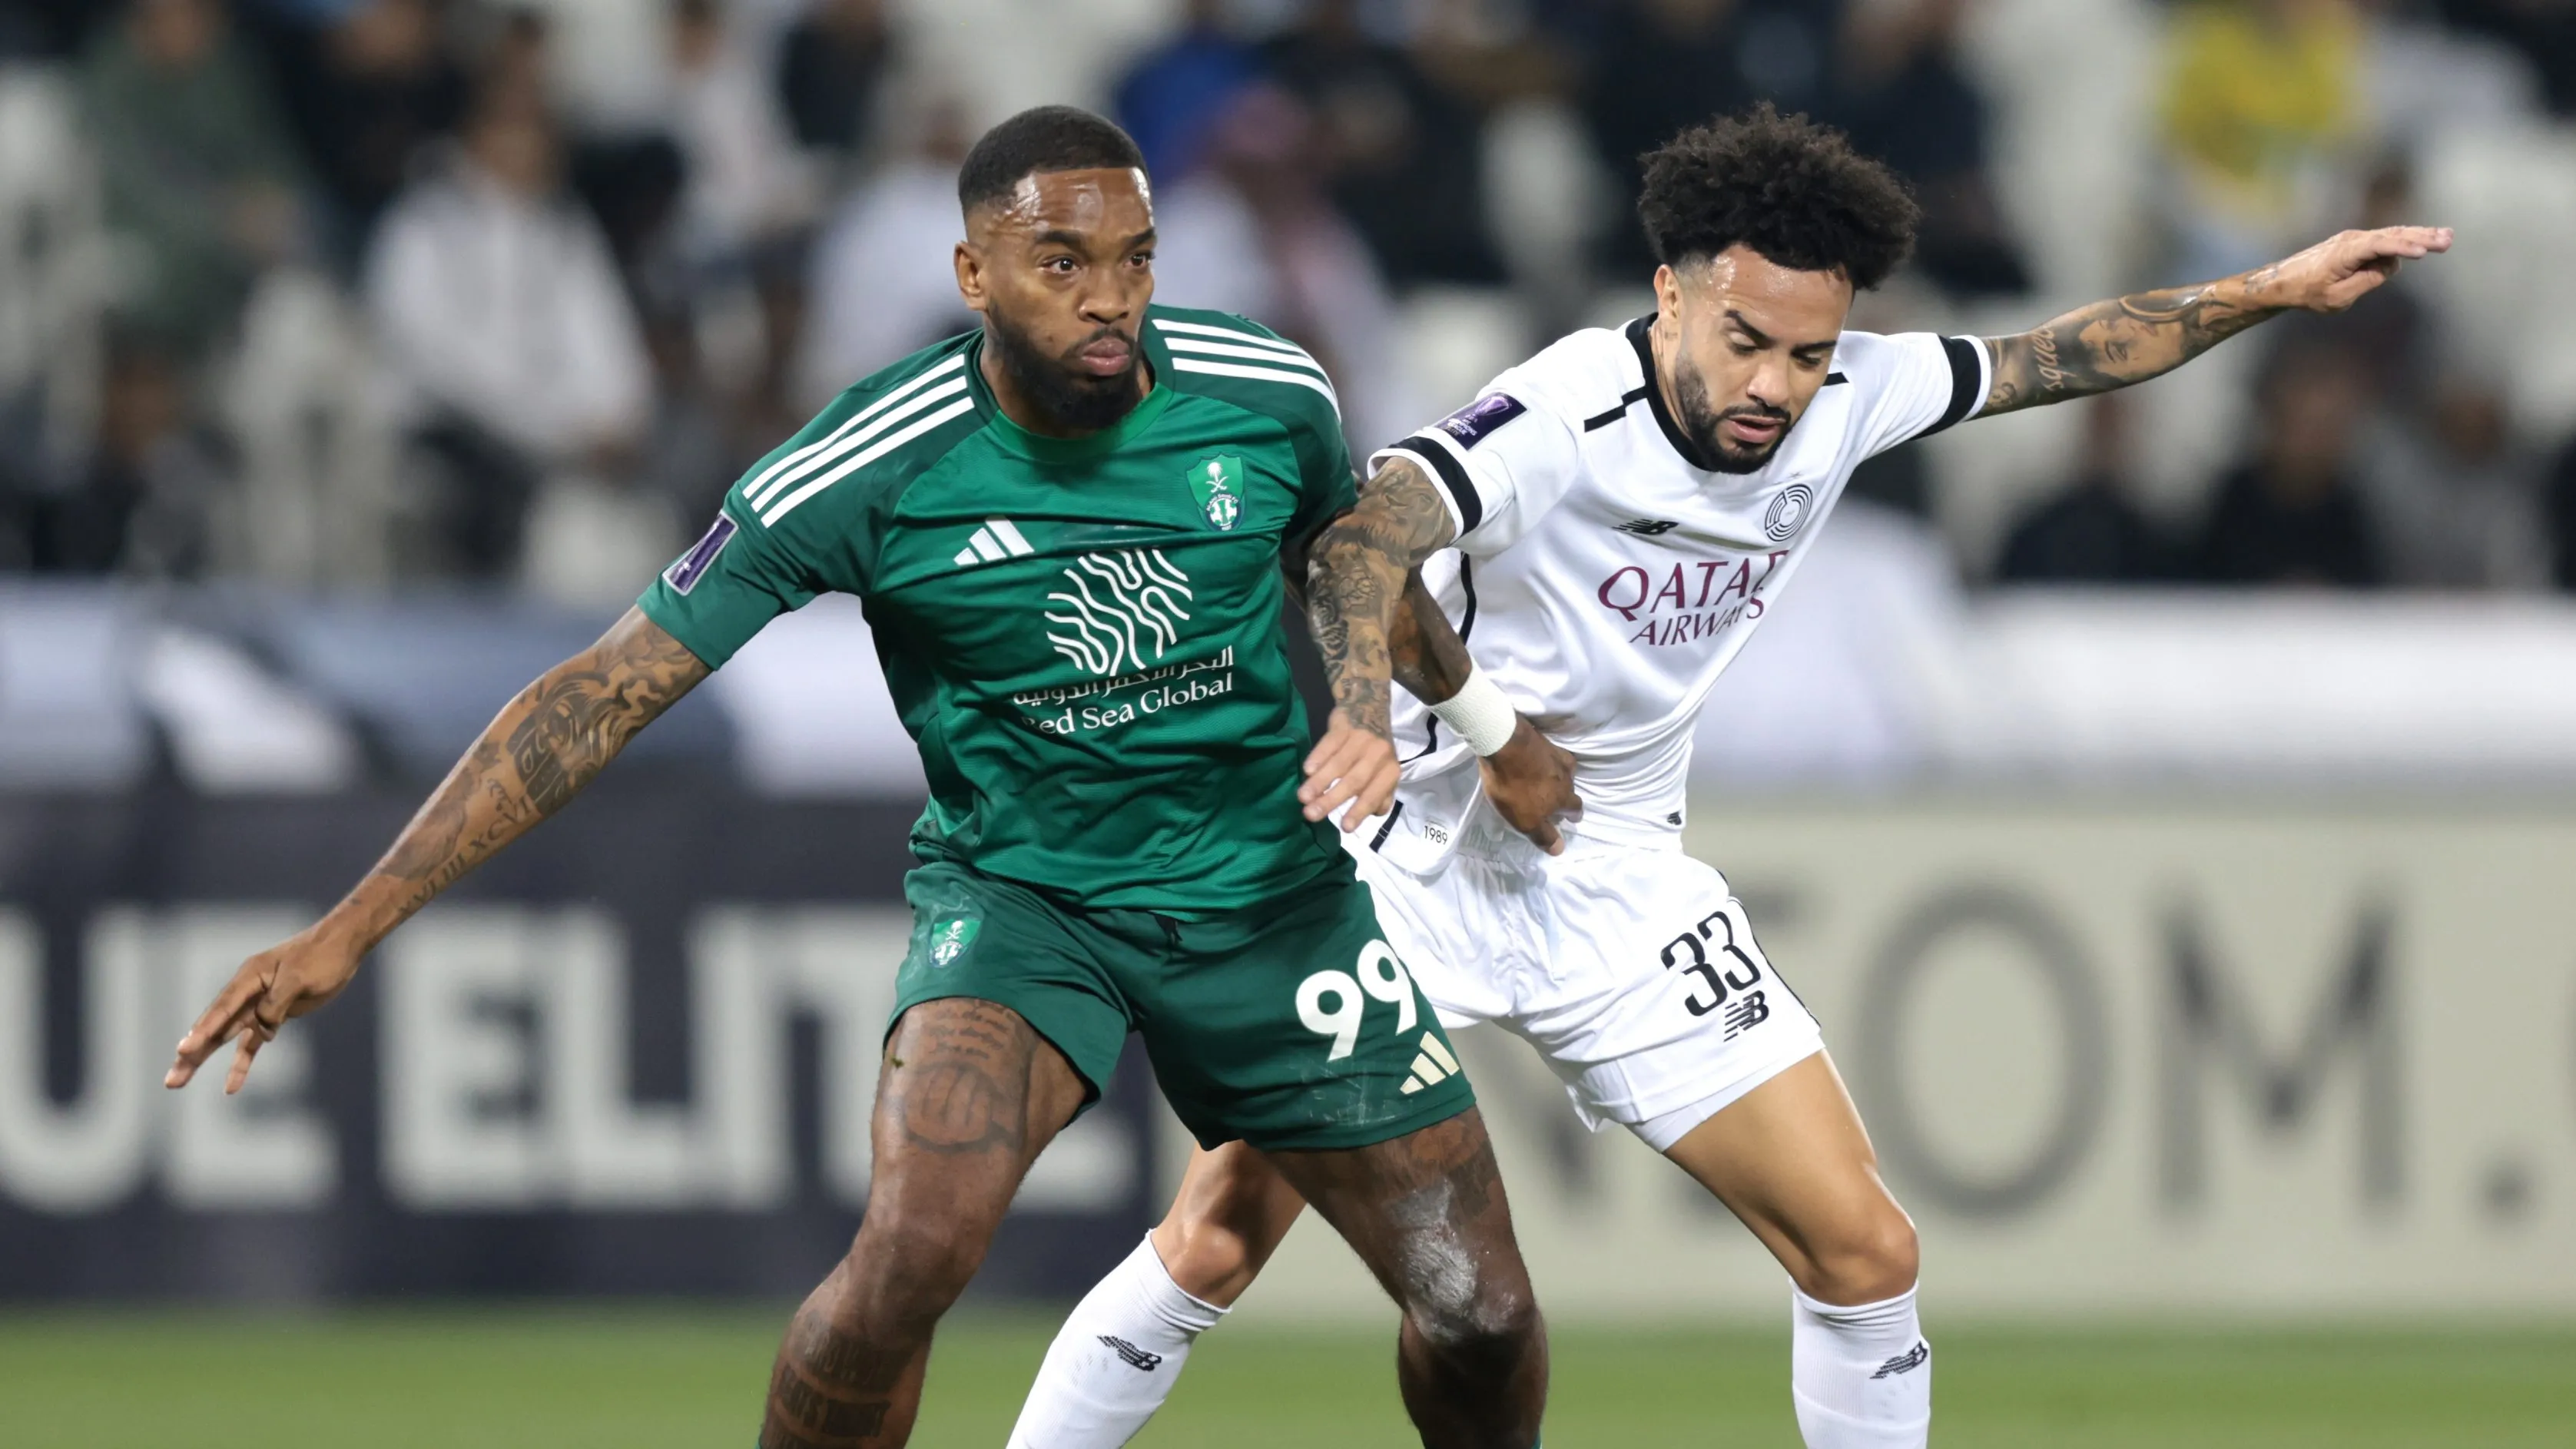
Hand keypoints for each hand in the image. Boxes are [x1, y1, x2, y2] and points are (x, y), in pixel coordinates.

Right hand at [164, 924, 363, 1093]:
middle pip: (213, 1027)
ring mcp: (257, 1005)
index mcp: (249, 977)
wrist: (343, 946)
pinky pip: (251, 1043)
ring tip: (177, 1082)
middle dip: (191, 1053)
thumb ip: (275, 1005)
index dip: (203, 1031)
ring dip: (203, 1059)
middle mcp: (247, 992)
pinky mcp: (272, 1017)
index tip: (184, 1050)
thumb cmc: (321, 956)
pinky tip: (230, 1087)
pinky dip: (241, 1063)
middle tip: (170, 1080)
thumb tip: (262, 1032)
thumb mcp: (299, 978)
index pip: (222, 1009)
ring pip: (224, 1038)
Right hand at [1301, 708, 1400, 831]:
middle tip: (1311, 814)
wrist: (1369, 706)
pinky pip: (1329, 744)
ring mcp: (1361, 738)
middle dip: (1332, 799)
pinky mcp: (1344, 725)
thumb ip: (1381, 795)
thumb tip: (1372, 814)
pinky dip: (1318, 757)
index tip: (1344, 827)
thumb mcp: (1385, 772)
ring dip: (1319, 782)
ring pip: (1339, 764)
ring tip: (1302, 797)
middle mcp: (1378, 754)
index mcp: (1390, 770)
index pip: (1374, 794)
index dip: (1359, 810)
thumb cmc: (1375, 751)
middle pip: (1354, 781)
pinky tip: (1307, 770)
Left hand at [1479, 717, 1580, 855]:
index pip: (1576, 809)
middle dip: (1566, 797)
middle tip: (1557, 800)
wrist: (1504, 744)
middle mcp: (1566, 776)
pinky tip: (1539, 759)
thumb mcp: (1526, 821)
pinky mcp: (1543, 741)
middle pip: (1571, 789)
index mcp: (1564, 797)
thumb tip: (1560, 850)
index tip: (1571, 817)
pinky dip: (1547, 759)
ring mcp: (1556, 755)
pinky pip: (1550, 753)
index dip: (1573, 815)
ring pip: (1563, 770)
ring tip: (1546, 780)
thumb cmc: (1514, 787)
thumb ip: (1543, 835)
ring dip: (1557, 777)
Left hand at [2257, 225, 2452, 313]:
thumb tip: (2391, 266)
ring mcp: (2356, 239)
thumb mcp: (2337, 298)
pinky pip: (2386, 240)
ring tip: (2446, 237)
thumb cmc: (2307, 293)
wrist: (2283, 282)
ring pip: (2393, 235)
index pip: (2379, 246)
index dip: (2402, 248)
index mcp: (2345, 252)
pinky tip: (2427, 238)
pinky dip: (2407, 239)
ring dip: (2420, 235)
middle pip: (2392, 236)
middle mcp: (2352, 240)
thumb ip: (2367, 281)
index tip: (2422, 253)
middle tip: (2447, 241)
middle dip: (2421, 238)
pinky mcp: (2358, 244)